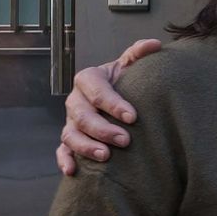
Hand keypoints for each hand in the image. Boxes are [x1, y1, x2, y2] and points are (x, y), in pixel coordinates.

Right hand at [56, 39, 161, 175]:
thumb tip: (155, 44)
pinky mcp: (69, 139)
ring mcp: (70, 121)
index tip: (133, 116)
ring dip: (85, 146)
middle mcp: (76, 100)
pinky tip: (73, 171)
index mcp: (89, 79)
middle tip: (125, 140)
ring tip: (106, 157)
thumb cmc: (125, 79)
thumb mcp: (131, 64)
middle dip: (102, 129)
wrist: (118, 94)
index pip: (97, 90)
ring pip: (70, 134)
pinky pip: (61, 150)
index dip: (113, 103)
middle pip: (81, 115)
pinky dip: (64, 160)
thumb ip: (139, 53)